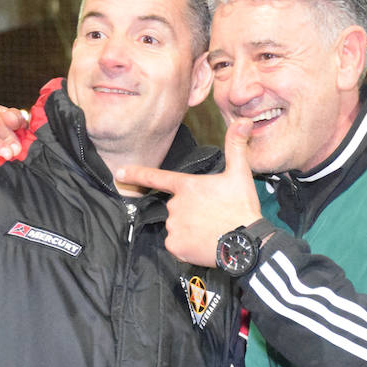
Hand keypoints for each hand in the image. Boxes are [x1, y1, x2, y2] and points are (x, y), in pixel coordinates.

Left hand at [116, 119, 262, 265]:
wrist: (247, 243)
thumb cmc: (241, 207)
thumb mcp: (240, 174)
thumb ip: (236, 146)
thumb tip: (243, 121)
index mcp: (186, 186)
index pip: (156, 177)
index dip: (136, 174)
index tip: (119, 173)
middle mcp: (175, 205)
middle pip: (176, 205)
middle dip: (190, 209)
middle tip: (212, 214)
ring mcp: (173, 226)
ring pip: (176, 225)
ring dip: (189, 227)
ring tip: (210, 229)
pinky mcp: (175, 246)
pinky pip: (176, 243)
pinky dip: (187, 244)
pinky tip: (203, 242)